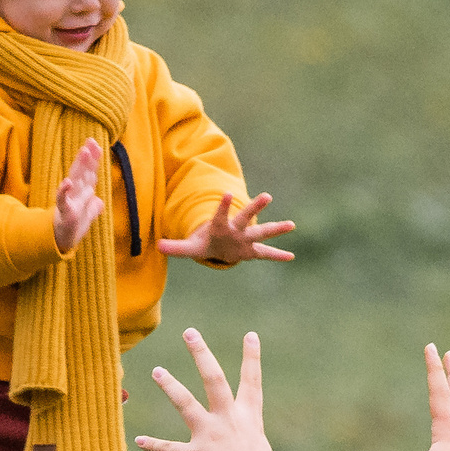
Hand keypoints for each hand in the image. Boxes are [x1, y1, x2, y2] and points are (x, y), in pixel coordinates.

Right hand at [53, 138, 102, 253]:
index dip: (93, 159)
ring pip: (75, 180)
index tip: (97, 144)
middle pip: (82, 171)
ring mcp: (69, 201)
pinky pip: (63, 200)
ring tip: (84, 152)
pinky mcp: (65, 212)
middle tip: (91, 141)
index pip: (89, 173)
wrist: (62, 244)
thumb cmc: (72, 229)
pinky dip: (64, 191)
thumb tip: (99, 201)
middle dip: (87, 157)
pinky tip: (67, 182)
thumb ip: (92, 207)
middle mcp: (75, 193)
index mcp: (81, 193)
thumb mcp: (86, 217)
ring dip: (80, 166)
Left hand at [134, 327, 284, 450]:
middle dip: (201, 353)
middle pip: (214, 378)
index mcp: (250, 421)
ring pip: (185, 402)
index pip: (252, 382)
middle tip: (189, 333)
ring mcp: (209, 435)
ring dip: (170, 385)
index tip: (249, 335)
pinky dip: (154, 445)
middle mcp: (228, 421)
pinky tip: (139, 441)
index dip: (251, 357)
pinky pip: (169, 449)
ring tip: (157, 370)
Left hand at [159, 191, 295, 265]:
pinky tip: (291, 257)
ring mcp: (245, 239)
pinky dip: (277, 256)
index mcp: (219, 227)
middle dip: (255, 208)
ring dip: (275, 229)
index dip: (222, 205)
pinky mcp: (251, 250)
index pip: (219, 215)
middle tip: (267, 195)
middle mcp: (235, 230)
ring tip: (291, 224)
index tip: (227, 193)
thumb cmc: (204, 242)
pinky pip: (266, 254)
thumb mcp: (190, 247)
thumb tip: (158, 247)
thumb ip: (176, 247)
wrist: (216, 245)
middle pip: (246, 217)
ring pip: (261, 231)